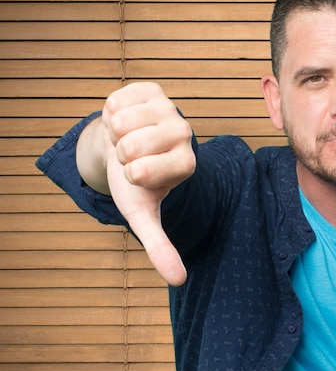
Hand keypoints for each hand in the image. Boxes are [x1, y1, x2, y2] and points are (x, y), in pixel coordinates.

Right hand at [84, 82, 194, 285]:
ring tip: (130, 138)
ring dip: (116, 132)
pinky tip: (127, 120)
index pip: (141, 170)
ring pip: (122, 121)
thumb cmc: (135, 182)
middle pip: (130, 143)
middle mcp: (185, 133)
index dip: (128, 174)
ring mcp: (170, 108)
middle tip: (132, 155)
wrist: (125, 147)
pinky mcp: (152, 89)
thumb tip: (178, 280)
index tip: (139, 175)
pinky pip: (117, 100)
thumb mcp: (143, 213)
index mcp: (187, 164)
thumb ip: (160, 246)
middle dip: (121, 153)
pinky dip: (112, 112)